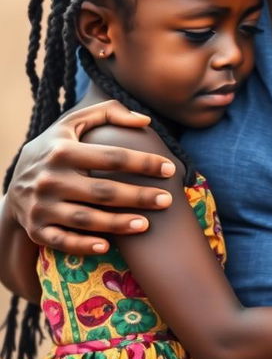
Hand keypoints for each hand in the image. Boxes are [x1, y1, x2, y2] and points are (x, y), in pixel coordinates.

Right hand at [6, 101, 175, 255]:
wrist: (15, 182)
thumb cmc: (56, 148)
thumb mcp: (73, 123)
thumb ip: (109, 112)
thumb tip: (145, 120)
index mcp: (63, 150)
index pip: (111, 157)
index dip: (143, 163)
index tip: (169, 168)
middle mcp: (51, 179)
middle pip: (102, 191)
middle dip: (138, 196)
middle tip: (167, 200)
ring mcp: (42, 206)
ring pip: (86, 219)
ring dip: (117, 224)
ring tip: (146, 224)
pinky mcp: (37, 229)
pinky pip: (62, 241)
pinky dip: (84, 245)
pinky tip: (108, 246)